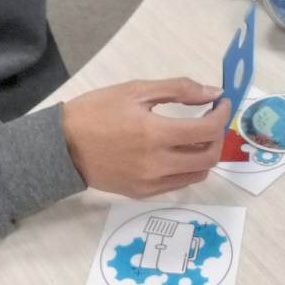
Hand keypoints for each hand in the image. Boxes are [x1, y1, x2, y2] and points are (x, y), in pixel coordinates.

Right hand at [63, 78, 230, 196]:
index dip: (222, 115)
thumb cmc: (97, 111)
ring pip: (198, 174)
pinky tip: (176, 150)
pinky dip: (187, 167)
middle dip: (217, 135)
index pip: (208, 130)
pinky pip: (179, 183)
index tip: (220, 103)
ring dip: (205, 153)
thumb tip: (213, 92)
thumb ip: (179, 90)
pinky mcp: (143, 194)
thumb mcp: (136, 90)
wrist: (62, 146)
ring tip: (195, 135)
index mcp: (155, 134)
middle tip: (209, 118)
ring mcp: (151, 183)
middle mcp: (157, 164)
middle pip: (209, 156)